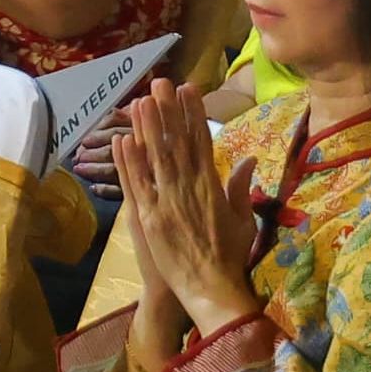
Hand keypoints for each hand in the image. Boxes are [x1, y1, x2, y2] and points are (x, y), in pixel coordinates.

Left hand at [113, 79, 260, 329]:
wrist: (211, 289)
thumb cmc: (229, 256)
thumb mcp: (242, 220)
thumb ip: (241, 188)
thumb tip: (248, 159)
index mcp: (212, 187)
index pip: (201, 142)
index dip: (193, 114)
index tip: (188, 89)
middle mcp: (189, 189)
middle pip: (176, 143)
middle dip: (167, 111)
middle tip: (159, 82)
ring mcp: (167, 202)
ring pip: (155, 158)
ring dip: (146, 128)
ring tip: (139, 100)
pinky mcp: (148, 218)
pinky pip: (137, 185)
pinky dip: (129, 162)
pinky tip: (122, 140)